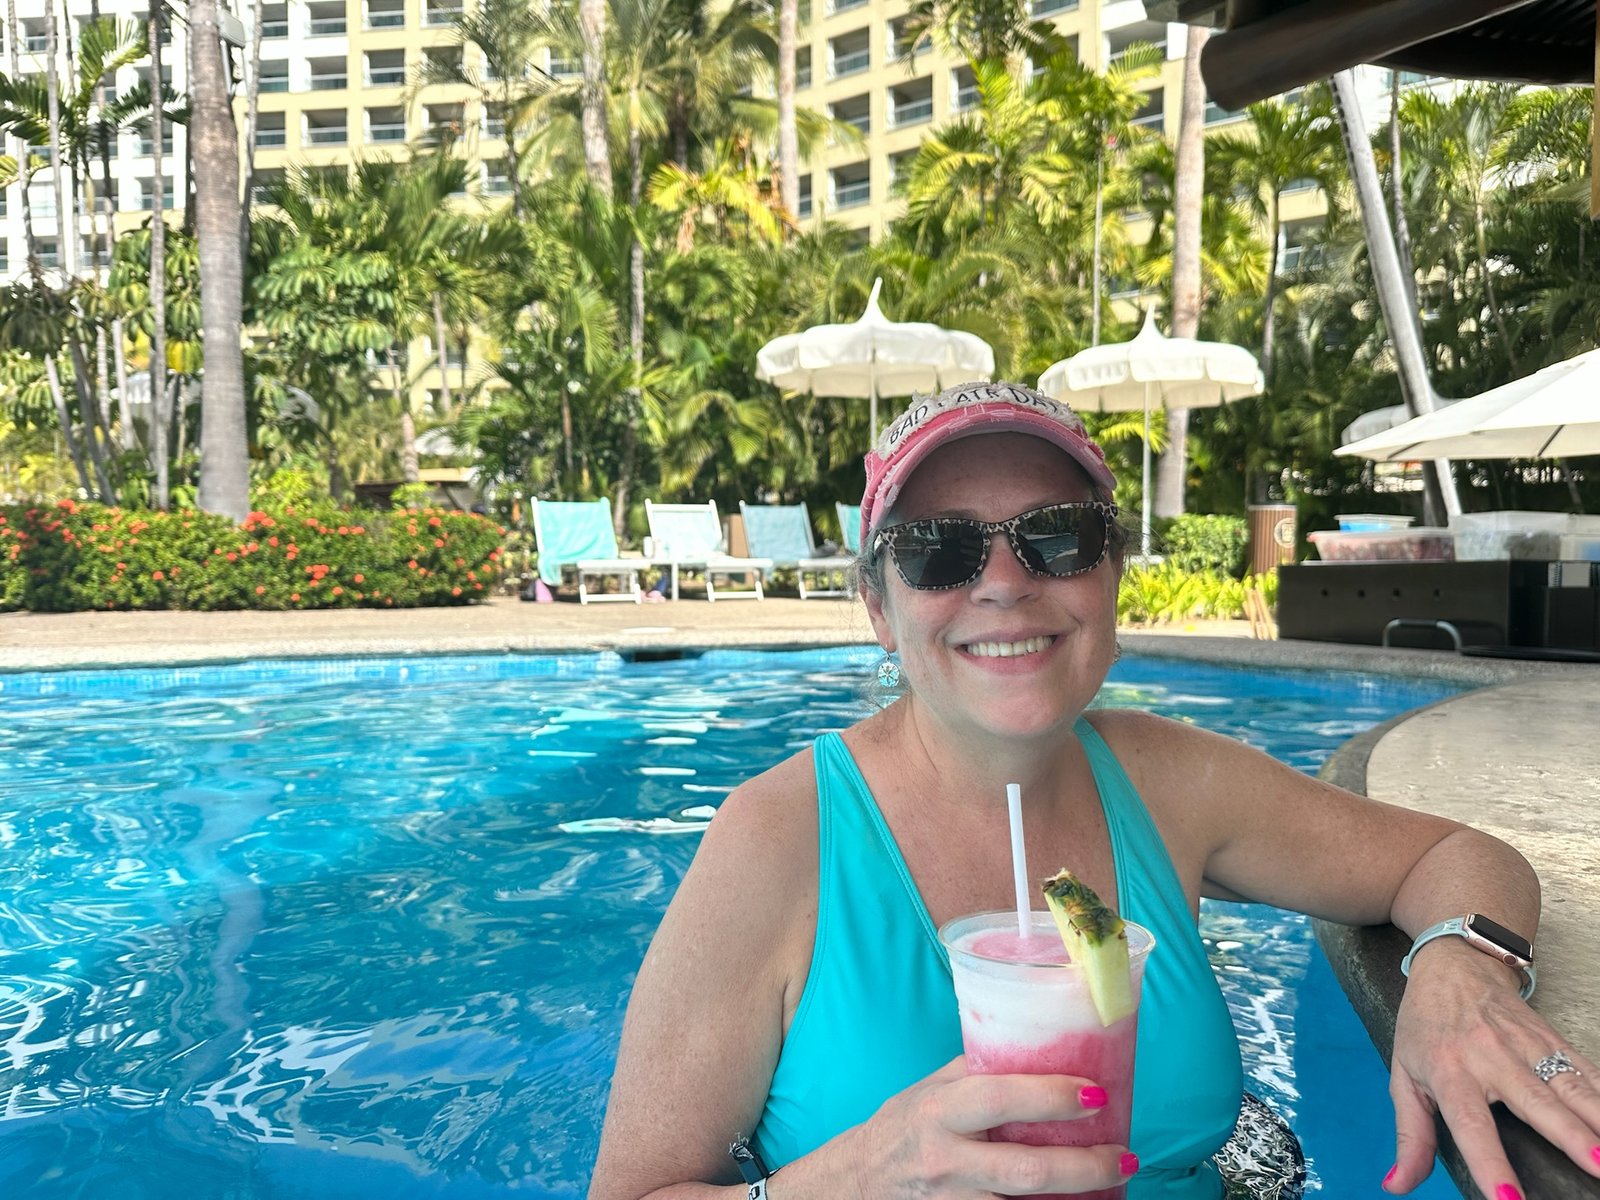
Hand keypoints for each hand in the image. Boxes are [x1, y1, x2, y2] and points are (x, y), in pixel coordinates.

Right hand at [841, 1056, 1135, 1197]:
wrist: (853, 1184)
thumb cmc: (901, 1128)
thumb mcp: (929, 1090)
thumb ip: (977, 1073)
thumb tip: (1040, 1045)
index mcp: (939, 1111)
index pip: (1000, 1098)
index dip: (1051, 1096)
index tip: (1096, 1092)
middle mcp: (945, 1160)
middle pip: (1025, 1170)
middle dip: (1085, 1166)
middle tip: (1124, 1156)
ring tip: (1113, 1184)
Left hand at [1384, 940, 1599, 1198]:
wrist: (1453, 963)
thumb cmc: (1424, 1026)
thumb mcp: (1404, 1076)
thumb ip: (1410, 1135)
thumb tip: (1397, 1185)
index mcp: (1449, 1071)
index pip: (1471, 1124)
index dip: (1489, 1162)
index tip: (1508, 1199)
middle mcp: (1490, 1056)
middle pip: (1535, 1101)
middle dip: (1570, 1137)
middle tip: (1597, 1167)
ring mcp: (1526, 1044)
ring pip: (1570, 1084)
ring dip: (1598, 1118)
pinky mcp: (1552, 1037)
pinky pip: (1586, 1068)